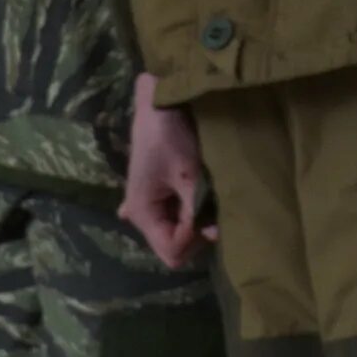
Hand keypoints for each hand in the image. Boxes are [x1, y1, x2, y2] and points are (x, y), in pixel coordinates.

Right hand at [121, 77, 213, 269]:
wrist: (161, 105)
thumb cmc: (171, 137)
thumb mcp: (188, 176)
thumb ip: (198, 209)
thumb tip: (215, 237)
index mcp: (142, 214)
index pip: (171, 251)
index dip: (193, 240)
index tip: (210, 217)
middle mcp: (141, 216)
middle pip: (173, 246)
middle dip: (197, 234)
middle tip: (214, 207)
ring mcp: (150, 206)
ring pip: (177, 232)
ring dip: (197, 222)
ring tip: (210, 198)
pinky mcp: (159, 195)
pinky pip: (175, 217)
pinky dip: (188, 214)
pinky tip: (195, 202)